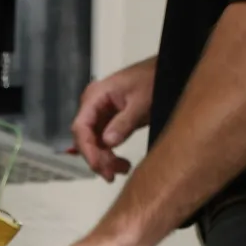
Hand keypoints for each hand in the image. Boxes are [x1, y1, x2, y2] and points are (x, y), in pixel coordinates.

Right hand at [72, 57, 156, 181]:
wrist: (165, 70)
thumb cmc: (153, 77)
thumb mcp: (141, 102)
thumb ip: (124, 122)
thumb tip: (108, 142)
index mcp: (96, 95)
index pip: (81, 127)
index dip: (87, 150)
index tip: (98, 166)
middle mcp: (93, 105)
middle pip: (86, 139)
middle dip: (98, 158)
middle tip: (112, 174)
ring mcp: (100, 113)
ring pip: (94, 143)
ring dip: (105, 160)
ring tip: (123, 169)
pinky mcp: (109, 121)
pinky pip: (104, 142)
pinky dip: (110, 155)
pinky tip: (119, 164)